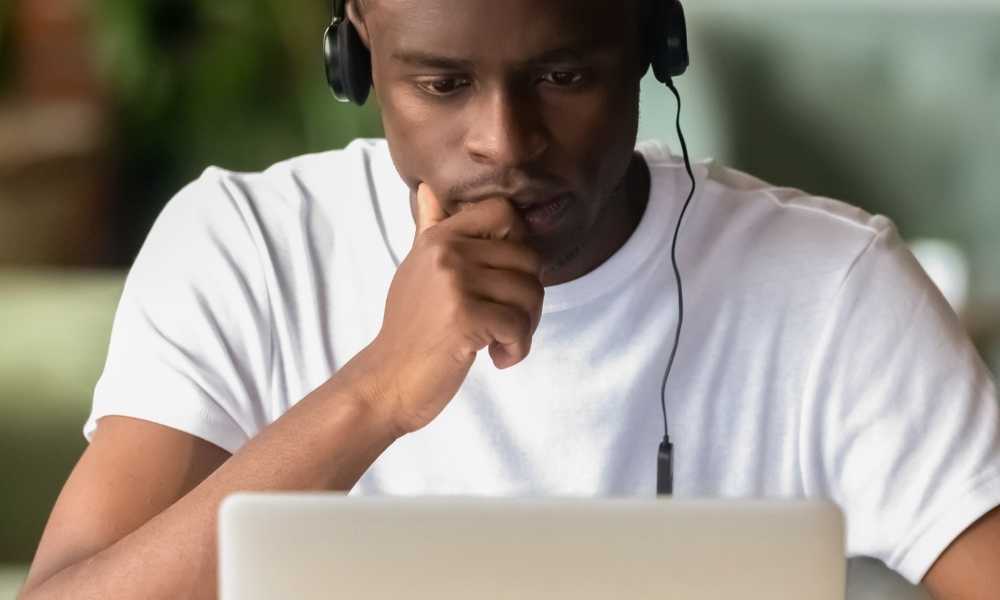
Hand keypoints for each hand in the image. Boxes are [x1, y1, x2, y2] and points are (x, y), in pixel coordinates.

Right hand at [361, 182, 543, 434]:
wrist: (387, 380)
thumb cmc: (410, 330)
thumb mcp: (416, 270)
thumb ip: (429, 230)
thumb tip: (428, 189)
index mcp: (438, 238)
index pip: (504, 211)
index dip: (520, 243)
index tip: (506, 277)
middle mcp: (446, 252)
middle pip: (529, 259)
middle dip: (529, 298)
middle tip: (508, 323)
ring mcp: (454, 283)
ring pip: (530, 293)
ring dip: (525, 327)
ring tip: (500, 342)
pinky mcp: (464, 317)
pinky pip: (519, 325)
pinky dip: (517, 349)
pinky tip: (497, 358)